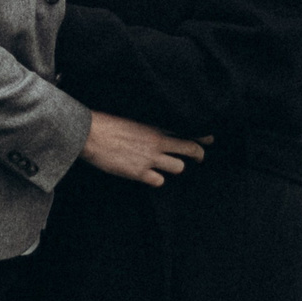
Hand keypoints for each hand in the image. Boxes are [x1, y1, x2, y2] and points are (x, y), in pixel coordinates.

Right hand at [80, 113, 206, 185]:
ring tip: (167, 166)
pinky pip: (159, 181)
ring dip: (175, 167)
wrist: (90, 134)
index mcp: (155, 125)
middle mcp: (157, 141)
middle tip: (200, 158)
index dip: (202, 136)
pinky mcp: (139, 172)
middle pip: (190, 149)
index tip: (210, 139)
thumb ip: (149, 126)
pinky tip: (149, 176)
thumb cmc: (107, 123)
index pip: (187, 130)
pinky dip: (156, 180)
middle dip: (199, 155)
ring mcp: (150, 158)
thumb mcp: (133, 119)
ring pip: (179, 167)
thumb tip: (159, 131)